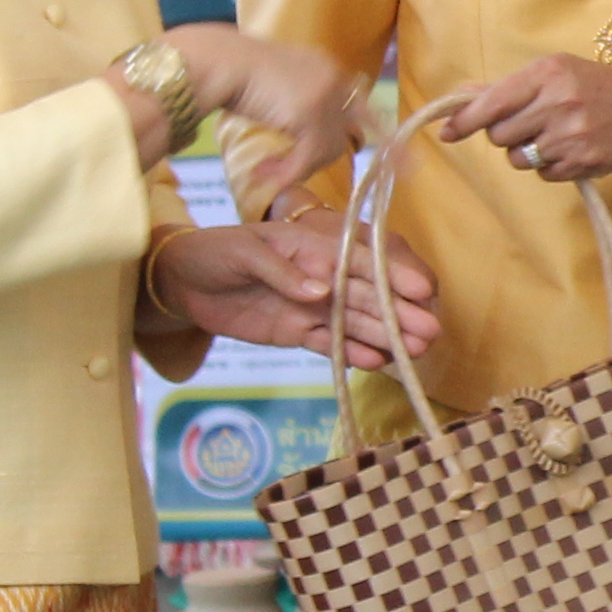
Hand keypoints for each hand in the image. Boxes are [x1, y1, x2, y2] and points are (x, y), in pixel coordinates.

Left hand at [148, 213, 441, 365]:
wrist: (181, 279)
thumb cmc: (213, 251)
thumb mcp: (243, 252)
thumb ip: (283, 270)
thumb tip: (323, 290)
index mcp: (313, 248)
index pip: (360, 261)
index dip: (393, 275)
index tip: (421, 291)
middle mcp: (321, 277)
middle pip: (367, 296)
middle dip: (400, 313)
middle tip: (431, 332)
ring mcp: (311, 307)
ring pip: (356, 323)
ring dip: (385, 337)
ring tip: (414, 352)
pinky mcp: (297, 332)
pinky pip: (330, 344)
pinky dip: (352, 353)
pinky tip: (377, 363)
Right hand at [164, 21, 375, 205]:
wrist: (219, 60)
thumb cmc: (235, 71)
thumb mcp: (278, 82)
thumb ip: (300, 103)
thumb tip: (308, 139)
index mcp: (328, 67)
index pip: (362, 103)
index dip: (378, 132)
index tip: (402, 157)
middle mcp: (335, 80)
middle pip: (349, 132)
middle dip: (337, 156)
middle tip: (315, 172)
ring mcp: (325, 97)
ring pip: (328, 150)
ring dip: (298, 165)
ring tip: (267, 169)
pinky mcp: (309, 114)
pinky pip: (307, 157)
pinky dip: (287, 172)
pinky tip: (264, 173)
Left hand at [438, 55, 611, 189]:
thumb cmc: (592, 86)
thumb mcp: (554, 72)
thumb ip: (507, 87)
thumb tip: (462, 97)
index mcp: (548, 74)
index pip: (493, 102)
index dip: (464, 120)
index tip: (446, 132)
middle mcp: (559, 103)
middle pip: (499, 135)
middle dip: (506, 134)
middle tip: (528, 124)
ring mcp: (571, 136)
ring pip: (518, 158)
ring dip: (526, 152)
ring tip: (551, 136)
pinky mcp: (581, 163)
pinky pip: (542, 174)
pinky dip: (548, 166)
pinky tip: (568, 149)